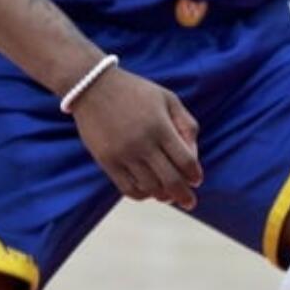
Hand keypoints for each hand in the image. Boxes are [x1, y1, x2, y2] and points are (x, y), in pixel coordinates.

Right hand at [70, 65, 202, 208]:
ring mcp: (123, 154)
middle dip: (184, 195)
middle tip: (190, 202)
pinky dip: (142, 195)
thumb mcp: (168, 98)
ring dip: (164, 196)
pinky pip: (128, 188)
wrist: (92, 87)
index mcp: (160, 126)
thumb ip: (186, 124)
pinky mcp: (106, 162)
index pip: (185, 161)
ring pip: (150, 188)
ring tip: (170, 197)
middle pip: (170, 180)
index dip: (194, 174)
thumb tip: (194, 155)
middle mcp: (142, 143)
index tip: (197, 180)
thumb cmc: (136, 92)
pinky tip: (149, 191)